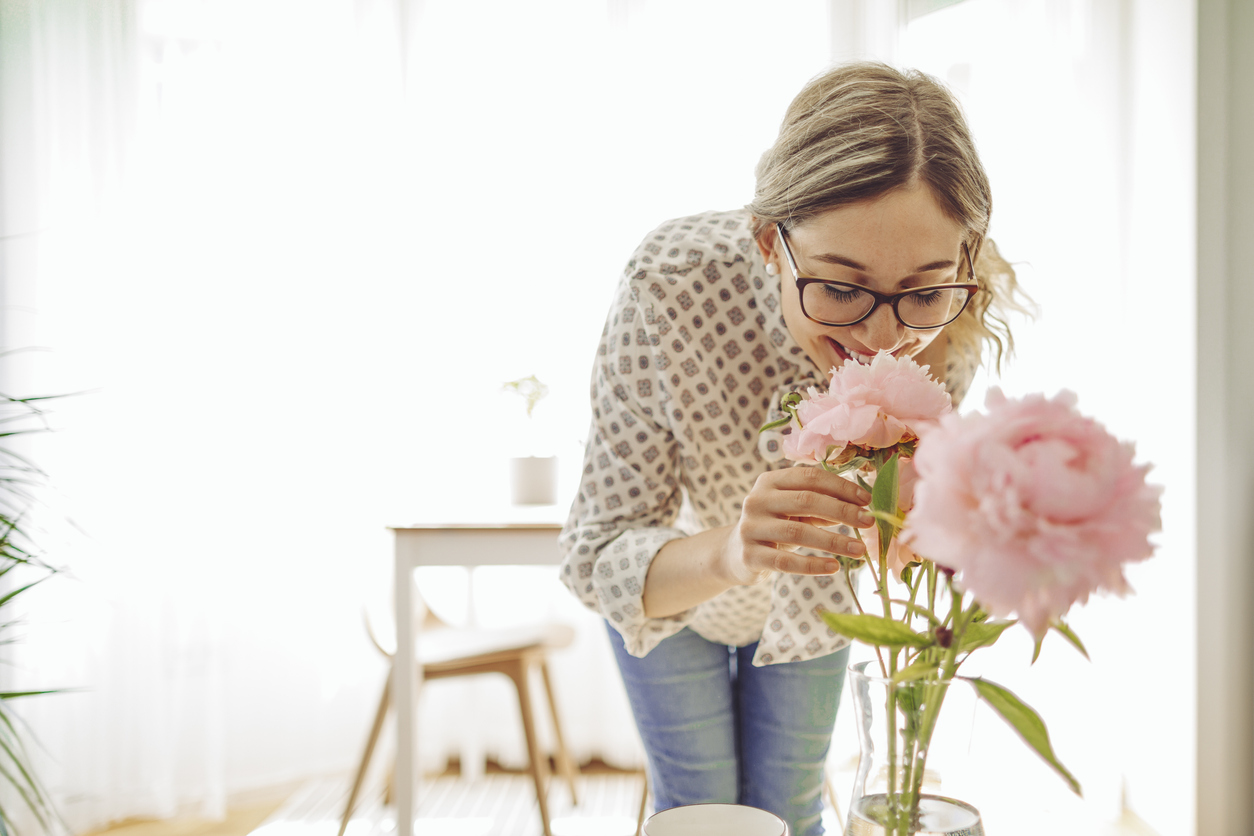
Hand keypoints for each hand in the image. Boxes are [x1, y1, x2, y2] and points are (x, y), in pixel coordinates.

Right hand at [722, 466, 871, 584]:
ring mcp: (751, 528)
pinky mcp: (750, 555)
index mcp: (769, 481)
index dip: (840, 487)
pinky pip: (786, 562)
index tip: (867, 500)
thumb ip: (821, 504)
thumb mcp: (793, 510)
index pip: (809, 477)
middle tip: (869, 521)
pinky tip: (834, 567)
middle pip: (806, 500)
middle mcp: (757, 500)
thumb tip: (861, 507)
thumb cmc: (774, 526)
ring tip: (859, 550)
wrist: (735, 553)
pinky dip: (813, 565)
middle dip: (842, 511)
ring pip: (798, 532)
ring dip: (834, 541)